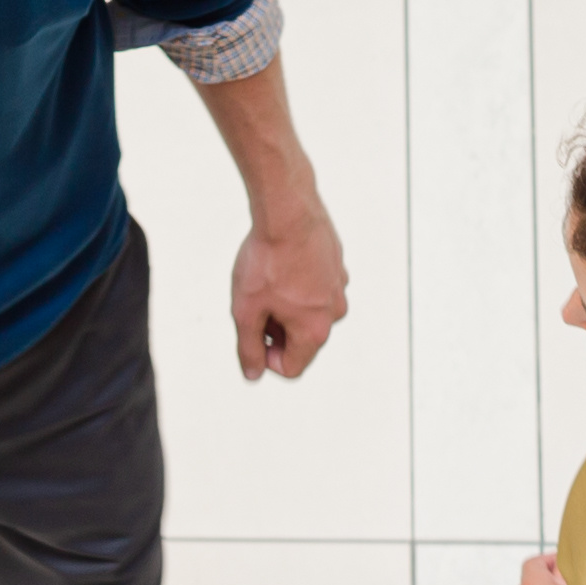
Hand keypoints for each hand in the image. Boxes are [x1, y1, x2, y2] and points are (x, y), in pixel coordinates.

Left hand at [231, 200, 348, 380]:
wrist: (288, 210)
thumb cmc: (267, 260)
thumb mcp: (246, 311)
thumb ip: (248, 348)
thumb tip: (253, 374)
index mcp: (315, 331)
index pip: (291, 368)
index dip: (265, 358)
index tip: (250, 332)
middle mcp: (335, 312)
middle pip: (301, 340)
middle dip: (275, 329)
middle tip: (254, 303)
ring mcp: (339, 287)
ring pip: (308, 312)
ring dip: (286, 306)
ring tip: (267, 281)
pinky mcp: (336, 264)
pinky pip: (314, 287)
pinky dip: (297, 284)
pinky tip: (280, 264)